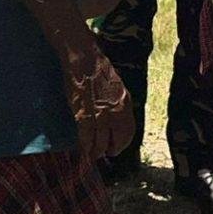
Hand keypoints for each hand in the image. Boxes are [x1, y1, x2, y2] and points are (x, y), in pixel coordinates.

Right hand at [63, 40, 134, 161]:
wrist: (84, 60)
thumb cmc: (99, 70)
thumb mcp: (117, 88)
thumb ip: (118, 105)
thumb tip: (116, 120)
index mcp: (125, 104)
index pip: (128, 133)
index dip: (122, 144)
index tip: (116, 148)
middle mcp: (115, 112)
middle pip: (115, 142)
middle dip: (109, 151)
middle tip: (103, 153)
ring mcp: (99, 115)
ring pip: (99, 143)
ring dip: (95, 151)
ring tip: (92, 152)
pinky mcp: (83, 115)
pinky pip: (86, 138)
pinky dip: (85, 145)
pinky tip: (83, 146)